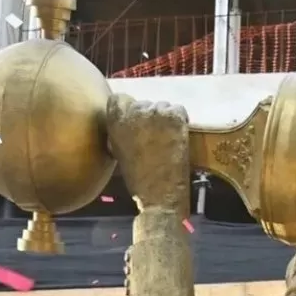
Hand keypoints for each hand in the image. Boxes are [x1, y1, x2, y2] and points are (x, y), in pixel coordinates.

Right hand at [106, 94, 190, 217]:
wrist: (159, 196)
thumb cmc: (137, 180)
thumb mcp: (118, 151)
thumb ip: (119, 131)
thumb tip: (126, 122)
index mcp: (115, 119)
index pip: (120, 99)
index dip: (129, 111)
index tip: (136, 125)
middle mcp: (134, 109)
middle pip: (143, 103)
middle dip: (148, 118)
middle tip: (154, 138)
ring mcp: (155, 111)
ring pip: (161, 106)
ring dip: (164, 120)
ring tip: (166, 141)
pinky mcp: (174, 116)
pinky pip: (178, 110)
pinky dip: (179, 121)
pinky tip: (177, 137)